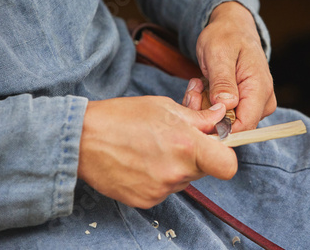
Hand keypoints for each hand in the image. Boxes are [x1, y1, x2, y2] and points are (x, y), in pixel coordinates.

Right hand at [77, 96, 236, 208]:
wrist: (81, 140)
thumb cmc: (122, 117)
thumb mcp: (164, 107)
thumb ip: (197, 118)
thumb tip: (219, 117)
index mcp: (185, 145)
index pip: (228, 165)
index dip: (226, 155)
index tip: (217, 147)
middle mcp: (176, 173)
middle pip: (205, 170)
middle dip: (197, 155)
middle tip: (177, 139)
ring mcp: (160, 190)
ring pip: (184, 179)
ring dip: (177, 166)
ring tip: (153, 148)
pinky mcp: (146, 201)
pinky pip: (165, 189)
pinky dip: (159, 177)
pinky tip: (142, 162)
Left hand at [196, 2, 276, 131]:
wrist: (232, 28)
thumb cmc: (227, 36)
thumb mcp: (219, 53)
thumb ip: (223, 80)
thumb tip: (226, 106)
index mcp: (260, 89)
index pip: (244, 127)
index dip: (217, 126)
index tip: (196, 108)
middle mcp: (262, 102)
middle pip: (232, 127)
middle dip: (206, 113)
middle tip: (194, 88)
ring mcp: (255, 105)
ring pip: (225, 123)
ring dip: (204, 107)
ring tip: (198, 83)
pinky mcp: (245, 106)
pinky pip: (223, 116)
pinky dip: (207, 105)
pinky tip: (202, 87)